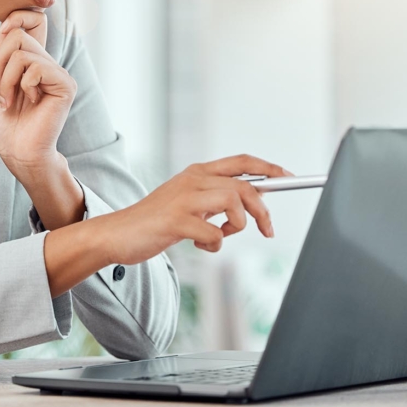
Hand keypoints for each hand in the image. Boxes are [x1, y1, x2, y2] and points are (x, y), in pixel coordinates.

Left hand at [0, 9, 76, 176]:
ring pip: (24, 53)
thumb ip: (4, 56)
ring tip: (8, 99)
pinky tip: (30, 101)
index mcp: (34, 62)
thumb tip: (7, 27)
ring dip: (6, 78)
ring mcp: (59, 74)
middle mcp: (49, 64)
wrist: (17, 152)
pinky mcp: (65, 85)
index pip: (32, 23)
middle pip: (20, 35)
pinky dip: (23, 84)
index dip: (15, 18)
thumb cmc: (6, 124)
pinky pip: (36, 67)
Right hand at [99, 154, 292, 265]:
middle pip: (244, 186)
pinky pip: (213, 232)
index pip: (241, 162)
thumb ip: (214, 197)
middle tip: (267, 230)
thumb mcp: (187, 202)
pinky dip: (214, 244)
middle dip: (263, 211)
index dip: (269, 169)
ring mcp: (183, 199)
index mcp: (196, 173)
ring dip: (238, 225)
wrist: (117, 234)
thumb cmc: (155, 221)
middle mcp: (192, 180)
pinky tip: (199, 244)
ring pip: (234, 202)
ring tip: (221, 236)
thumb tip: (252, 199)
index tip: (288, 178)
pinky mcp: (176, 220)